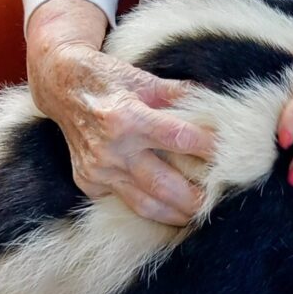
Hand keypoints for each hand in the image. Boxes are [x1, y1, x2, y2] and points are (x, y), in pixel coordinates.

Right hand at [26, 0, 214, 225]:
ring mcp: (97, 169)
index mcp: (127, 117)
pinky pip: (122, 201)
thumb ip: (180, 93)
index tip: (231, 153)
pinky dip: (147, 207)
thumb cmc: (108, 78)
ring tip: (199, 215)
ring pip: (143, 203)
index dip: (207, 146)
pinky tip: (168, 210)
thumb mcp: (144, 78)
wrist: (61, 86)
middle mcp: (111, 148)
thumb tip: (218, 101)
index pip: (179, 138)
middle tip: (220, 200)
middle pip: (163, 184)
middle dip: (194, 197)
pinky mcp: (88, 182)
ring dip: (174, 214)